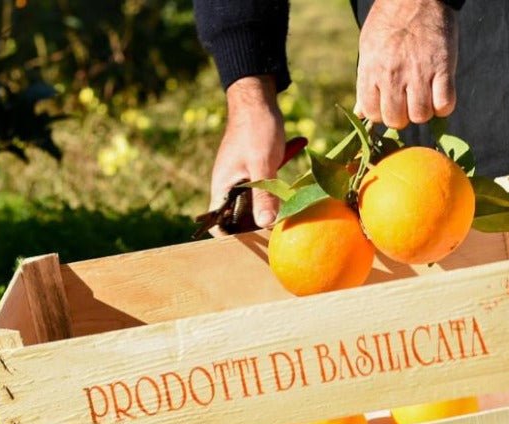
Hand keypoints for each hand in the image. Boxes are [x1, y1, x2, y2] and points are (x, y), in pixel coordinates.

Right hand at [208, 75, 284, 234]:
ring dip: (268, 210)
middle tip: (275, 233)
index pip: (216, 223)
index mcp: (222, 187)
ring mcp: (241, 179)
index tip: (251, 242)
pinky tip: (292, 193)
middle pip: (237, 218)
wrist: (258, 98)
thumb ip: (264, 195)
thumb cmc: (255, 128)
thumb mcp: (262, 164)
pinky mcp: (254, 172)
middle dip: (254, 226)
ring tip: (286, 217)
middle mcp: (229, 186)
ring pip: (252, 205)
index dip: (230, 236)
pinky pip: (264, 190)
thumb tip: (265, 224)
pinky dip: (276, 193)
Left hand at [355, 0, 458, 128]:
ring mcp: (418, 72)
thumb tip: (360, 114)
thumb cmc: (389, 24)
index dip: (381, 114)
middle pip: (397, 120)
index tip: (389, 104)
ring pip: (420, 116)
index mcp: (372, 71)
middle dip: (402, 116)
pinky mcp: (443, 67)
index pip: (372, 114)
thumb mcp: (368, 50)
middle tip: (408, 102)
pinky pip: (445, 104)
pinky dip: (444, 106)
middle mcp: (392, 75)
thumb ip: (365, 83)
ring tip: (425, 97)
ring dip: (424, 112)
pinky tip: (441, 95)